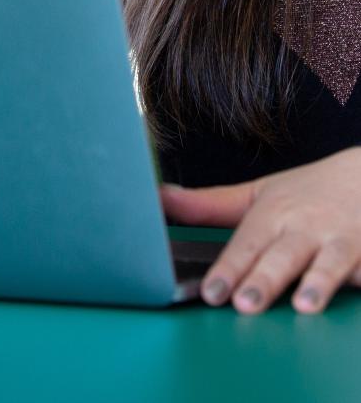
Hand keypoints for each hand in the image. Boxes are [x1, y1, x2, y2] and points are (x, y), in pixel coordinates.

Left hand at [160, 147, 360, 313]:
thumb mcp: (258, 193)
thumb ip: (209, 205)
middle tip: (245, 304)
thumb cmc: (306, 192)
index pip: (246, 244)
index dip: (229, 269)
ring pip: (328, 263)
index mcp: (274, 213)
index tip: (212, 293)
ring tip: (304, 305)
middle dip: (264, 279)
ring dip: (317, 283)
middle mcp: (306, 227)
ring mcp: (341, 241)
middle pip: (283, 256)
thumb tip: (158, 199)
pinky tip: (356, 288)